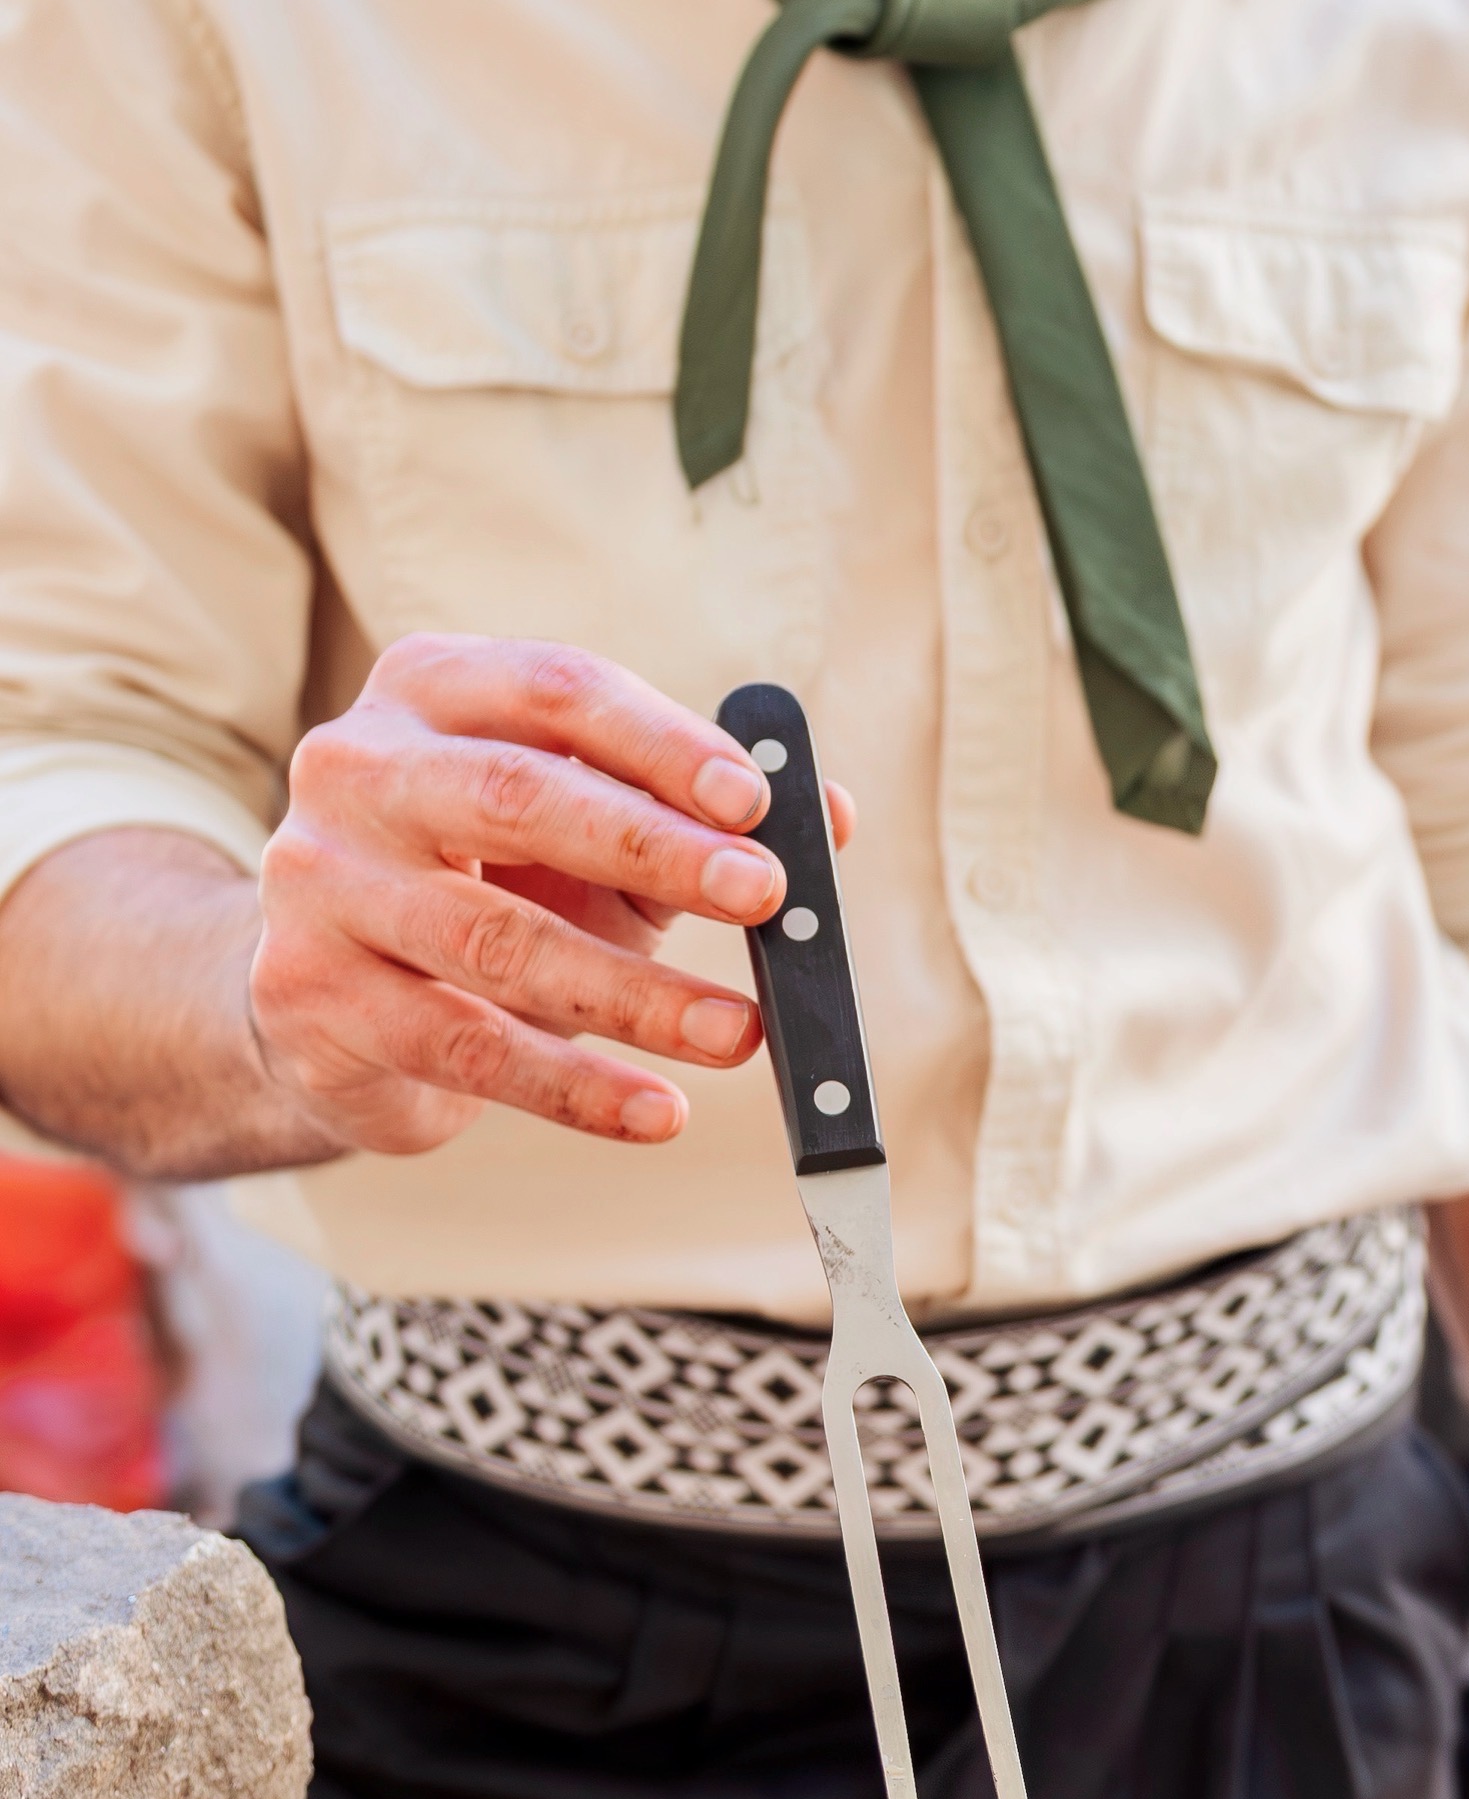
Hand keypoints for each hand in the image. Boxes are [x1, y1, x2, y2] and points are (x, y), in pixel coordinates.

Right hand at [248, 634, 851, 1158]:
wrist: (331, 996)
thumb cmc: (489, 883)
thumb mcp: (591, 832)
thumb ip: (699, 814)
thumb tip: (830, 817)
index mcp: (431, 688)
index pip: (558, 691)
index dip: (664, 743)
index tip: (757, 801)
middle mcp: (356, 767)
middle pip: (516, 797)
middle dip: (655, 849)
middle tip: (765, 896)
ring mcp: (319, 882)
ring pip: (497, 940)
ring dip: (637, 994)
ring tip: (740, 1033)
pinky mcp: (309, 995)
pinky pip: (466, 1047)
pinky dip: (576, 1087)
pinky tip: (657, 1110)